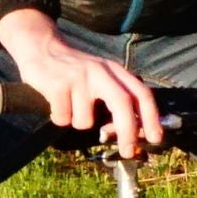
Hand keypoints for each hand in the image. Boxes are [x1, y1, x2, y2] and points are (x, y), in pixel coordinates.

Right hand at [0, 9, 162, 158]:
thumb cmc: (73, 70)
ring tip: (70, 105)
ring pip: (86, 121)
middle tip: (128, 151)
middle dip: (128, 132)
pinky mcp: (58, 85)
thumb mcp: (100, 76)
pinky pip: (63, 119)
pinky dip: (59, 118)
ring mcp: (79, 78)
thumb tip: (130, 133)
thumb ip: (115, 99)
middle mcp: (100, 72)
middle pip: (123, 103)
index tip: (155, 138)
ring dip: (77, 121)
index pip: (141, 93)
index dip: (152, 117)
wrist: (40, 46)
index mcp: (114, 71)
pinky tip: (55, 102)